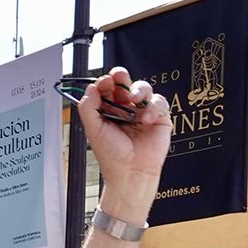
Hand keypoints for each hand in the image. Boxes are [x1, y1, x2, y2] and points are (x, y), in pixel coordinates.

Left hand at [77, 66, 170, 211]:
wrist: (130, 172)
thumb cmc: (111, 155)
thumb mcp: (93, 130)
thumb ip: (89, 108)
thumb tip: (90, 87)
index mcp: (108, 110)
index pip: (107, 89)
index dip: (105, 82)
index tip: (103, 81)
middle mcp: (125, 109)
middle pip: (125, 84)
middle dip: (121, 76)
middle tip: (118, 76)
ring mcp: (142, 112)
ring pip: (143, 88)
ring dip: (138, 89)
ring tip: (133, 99)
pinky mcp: (159, 117)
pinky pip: (159, 101)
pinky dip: (153, 106)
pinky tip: (146, 119)